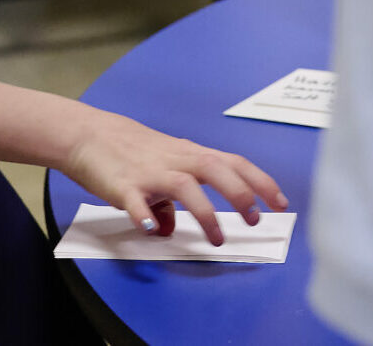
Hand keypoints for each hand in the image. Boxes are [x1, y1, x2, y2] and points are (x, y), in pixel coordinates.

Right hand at [63, 107, 287, 241]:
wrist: (91, 134)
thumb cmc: (132, 153)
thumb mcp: (160, 172)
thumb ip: (169, 201)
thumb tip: (167, 230)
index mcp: (190, 156)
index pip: (233, 163)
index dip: (259, 181)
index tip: (281, 203)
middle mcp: (176, 160)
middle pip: (215, 169)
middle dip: (240, 192)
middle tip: (255, 220)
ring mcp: (150, 172)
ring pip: (184, 186)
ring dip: (204, 212)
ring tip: (217, 238)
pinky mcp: (124, 185)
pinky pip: (136, 200)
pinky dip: (145, 213)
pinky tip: (151, 229)